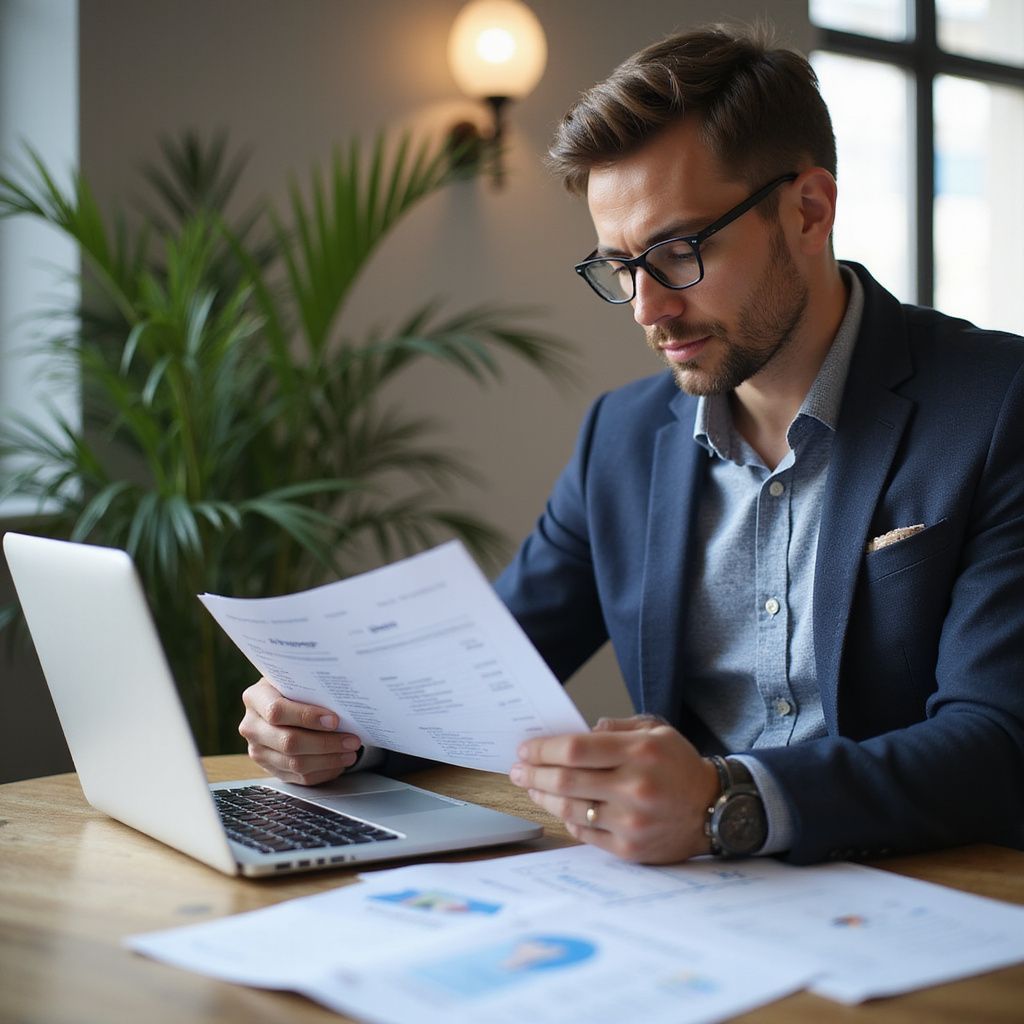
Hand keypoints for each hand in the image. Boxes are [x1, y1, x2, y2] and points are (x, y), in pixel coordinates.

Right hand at [239, 678, 363, 785]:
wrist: (281, 703)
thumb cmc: (294, 688)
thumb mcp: (296, 679)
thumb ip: (310, 686)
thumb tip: (342, 697)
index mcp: (255, 697)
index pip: (277, 711)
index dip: (307, 717)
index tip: (335, 720)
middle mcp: (252, 726)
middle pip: (288, 742)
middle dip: (325, 743)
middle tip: (352, 740)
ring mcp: (258, 750)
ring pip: (295, 763)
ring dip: (328, 760)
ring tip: (350, 752)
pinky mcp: (270, 769)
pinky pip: (298, 777)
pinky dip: (323, 772)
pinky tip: (339, 762)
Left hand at [509, 715, 718, 862]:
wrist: (714, 809)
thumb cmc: (679, 766)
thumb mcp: (657, 731)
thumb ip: (616, 727)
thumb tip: (577, 732)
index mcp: (639, 752)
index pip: (576, 749)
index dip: (544, 749)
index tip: (526, 748)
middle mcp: (634, 787)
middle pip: (566, 780)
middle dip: (533, 773)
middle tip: (517, 769)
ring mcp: (630, 821)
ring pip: (569, 809)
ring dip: (543, 796)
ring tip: (531, 786)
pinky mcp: (629, 849)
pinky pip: (584, 833)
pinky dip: (566, 818)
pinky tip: (558, 807)